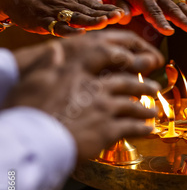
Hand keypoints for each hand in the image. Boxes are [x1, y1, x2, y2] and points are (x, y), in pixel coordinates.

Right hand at [0, 0, 123, 36]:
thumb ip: (81, 1)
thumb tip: (99, 3)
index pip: (95, 6)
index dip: (108, 10)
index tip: (121, 13)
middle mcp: (66, 5)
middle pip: (89, 11)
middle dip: (105, 14)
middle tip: (119, 16)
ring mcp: (55, 13)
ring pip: (77, 17)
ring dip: (92, 20)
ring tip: (105, 22)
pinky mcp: (43, 21)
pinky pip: (58, 27)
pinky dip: (69, 30)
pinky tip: (80, 32)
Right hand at [8, 31, 163, 160]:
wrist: (35, 139)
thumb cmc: (29, 110)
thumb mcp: (33, 80)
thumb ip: (48, 64)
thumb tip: (55, 49)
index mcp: (78, 73)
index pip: (106, 57)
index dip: (123, 55)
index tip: (133, 57)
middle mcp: (96, 88)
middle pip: (127, 83)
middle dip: (142, 85)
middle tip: (154, 87)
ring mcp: (105, 108)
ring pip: (133, 106)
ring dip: (145, 108)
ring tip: (153, 111)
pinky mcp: (109, 130)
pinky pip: (131, 128)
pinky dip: (142, 128)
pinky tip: (149, 130)